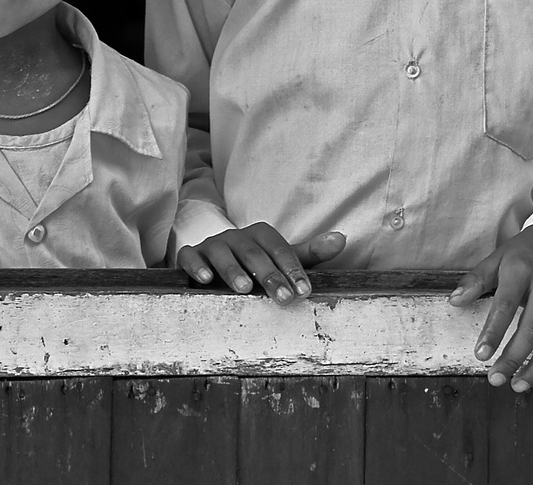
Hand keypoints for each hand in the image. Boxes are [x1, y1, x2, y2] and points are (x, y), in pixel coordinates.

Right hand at [177, 224, 345, 304]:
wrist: (214, 264)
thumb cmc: (255, 266)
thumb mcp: (282, 260)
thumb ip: (310, 254)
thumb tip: (341, 239)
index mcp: (261, 235)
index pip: (280, 248)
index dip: (293, 269)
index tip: (304, 292)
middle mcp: (237, 236)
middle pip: (254, 252)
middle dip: (269, 275)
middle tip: (283, 297)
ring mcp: (213, 244)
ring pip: (222, 252)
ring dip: (233, 270)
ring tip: (245, 288)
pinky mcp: (192, 255)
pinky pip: (191, 256)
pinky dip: (196, 265)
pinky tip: (205, 279)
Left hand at [448, 225, 532, 390]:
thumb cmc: (525, 252)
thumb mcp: (497, 258)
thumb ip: (476, 281)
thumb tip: (454, 301)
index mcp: (523, 268)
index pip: (505, 305)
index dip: (493, 332)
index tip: (481, 355)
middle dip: (514, 358)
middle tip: (496, 378)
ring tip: (519, 384)